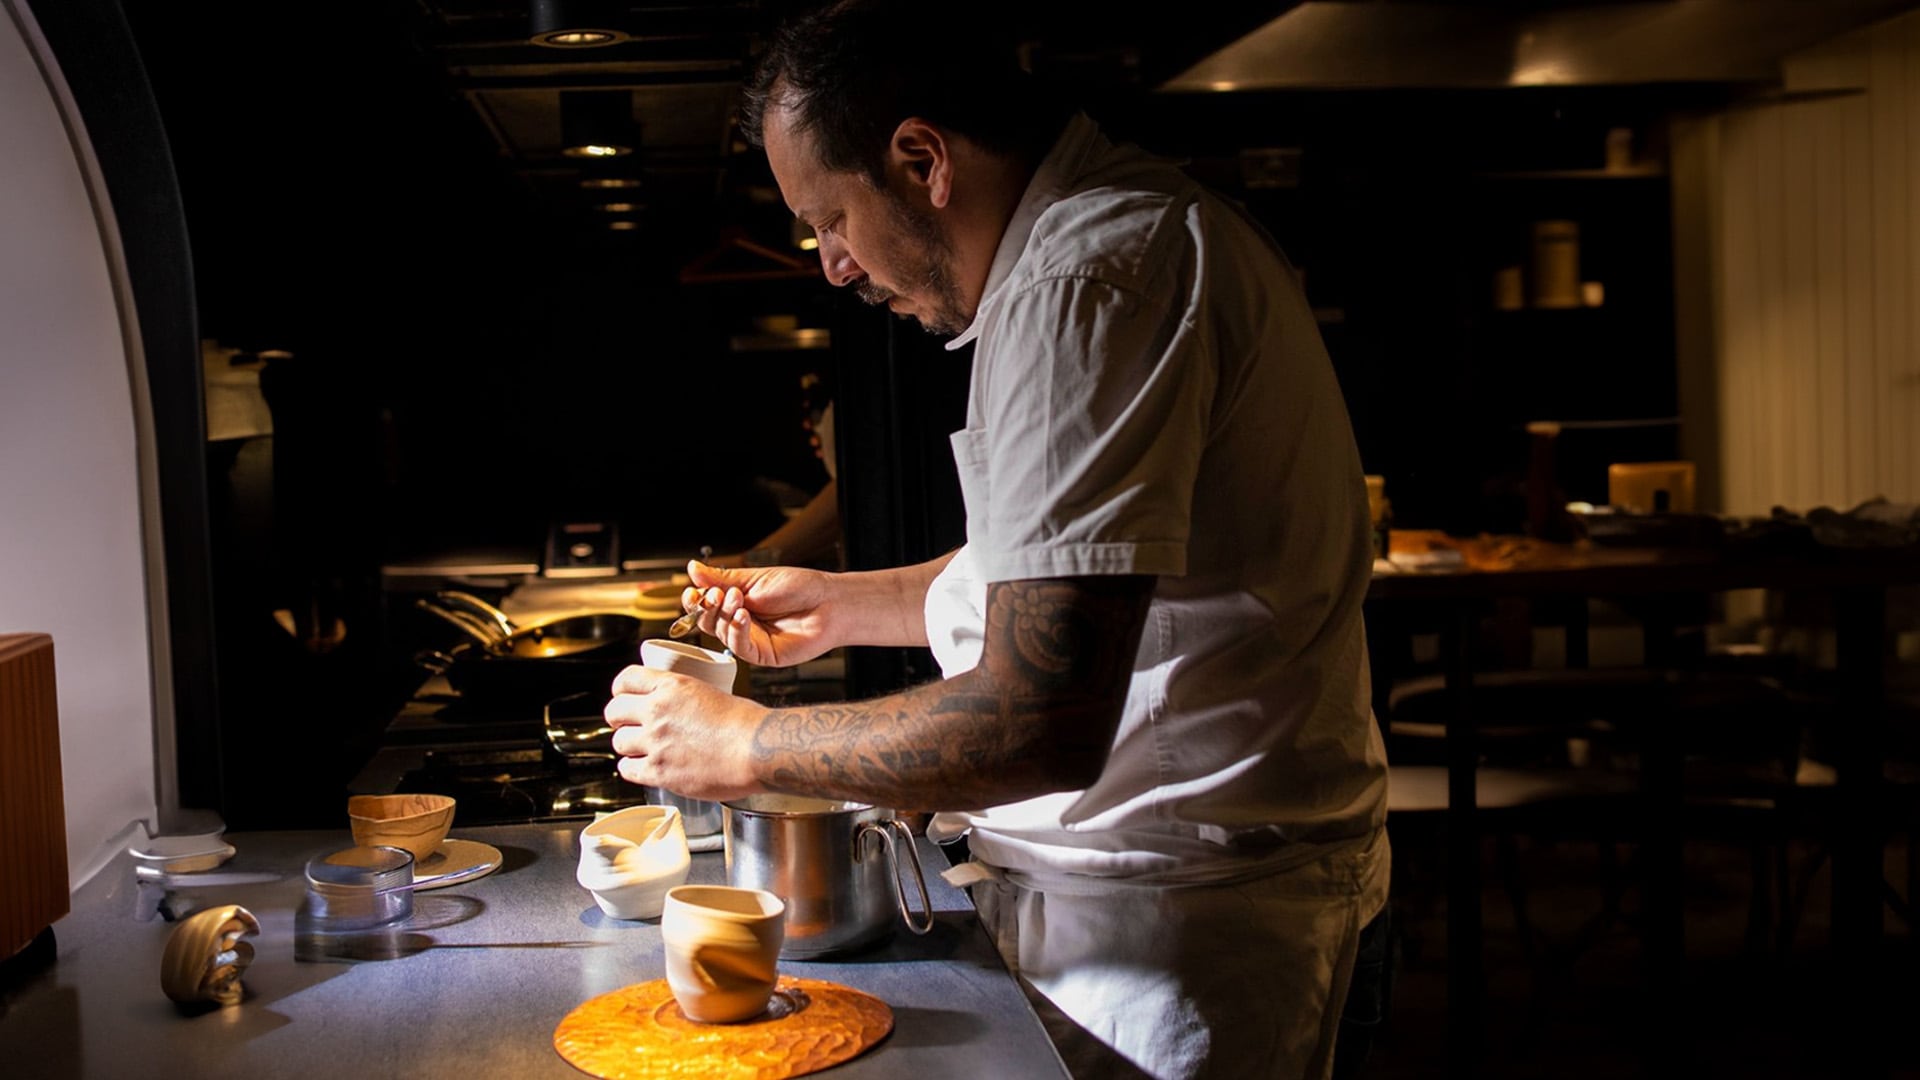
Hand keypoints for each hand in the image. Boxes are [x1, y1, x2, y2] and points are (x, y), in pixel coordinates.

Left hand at [605, 665, 762, 800]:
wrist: (758, 750)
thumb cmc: (747, 725)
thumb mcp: (711, 693)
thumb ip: (685, 699)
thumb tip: (677, 710)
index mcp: (672, 686)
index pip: (626, 679)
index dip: (620, 690)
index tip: (623, 697)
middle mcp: (658, 711)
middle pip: (613, 711)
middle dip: (618, 719)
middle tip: (627, 726)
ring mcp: (655, 742)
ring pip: (618, 742)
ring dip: (628, 746)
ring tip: (641, 750)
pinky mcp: (658, 771)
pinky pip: (627, 769)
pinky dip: (633, 769)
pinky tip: (645, 768)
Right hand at [680, 559, 838, 666]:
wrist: (830, 602)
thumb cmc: (800, 588)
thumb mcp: (756, 579)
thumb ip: (723, 578)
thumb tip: (692, 569)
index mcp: (737, 602)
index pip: (704, 604)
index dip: (695, 600)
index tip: (693, 592)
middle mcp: (740, 623)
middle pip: (707, 621)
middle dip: (707, 607)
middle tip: (716, 594)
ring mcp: (750, 640)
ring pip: (720, 634)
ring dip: (724, 615)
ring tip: (738, 599)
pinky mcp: (761, 655)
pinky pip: (739, 647)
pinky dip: (737, 631)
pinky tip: (743, 616)